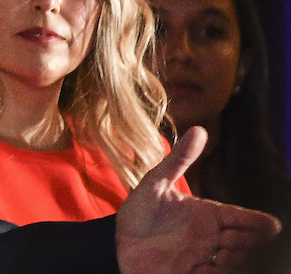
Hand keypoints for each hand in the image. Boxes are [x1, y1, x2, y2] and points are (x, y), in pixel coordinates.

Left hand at [116, 126, 279, 272]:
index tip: (270, 227)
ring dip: (238, 261)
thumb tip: (199, 129)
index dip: (259, 223)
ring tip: (222, 258)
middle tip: (228, 242)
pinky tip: (208, 269)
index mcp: (209, 214)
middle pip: (248, 242)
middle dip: (247, 243)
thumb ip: (178, 159)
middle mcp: (212, 237)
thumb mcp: (155, 183)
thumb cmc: (138, 211)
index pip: (244, 218)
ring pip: (239, 262)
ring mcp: (205, 257)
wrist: (116, 242)